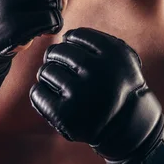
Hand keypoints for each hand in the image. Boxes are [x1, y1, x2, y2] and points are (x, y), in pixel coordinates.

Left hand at [29, 28, 163, 163]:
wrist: (125, 128)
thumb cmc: (116, 88)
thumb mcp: (121, 59)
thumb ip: (99, 42)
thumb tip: (64, 35)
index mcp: (113, 53)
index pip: (75, 36)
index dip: (72, 43)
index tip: (77, 56)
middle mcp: (97, 71)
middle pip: (58, 51)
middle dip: (57, 58)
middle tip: (64, 70)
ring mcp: (80, 93)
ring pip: (46, 71)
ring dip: (48, 77)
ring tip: (61, 86)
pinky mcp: (65, 114)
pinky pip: (37, 93)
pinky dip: (39, 94)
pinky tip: (52, 99)